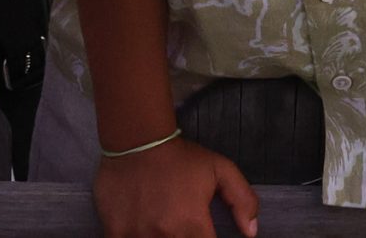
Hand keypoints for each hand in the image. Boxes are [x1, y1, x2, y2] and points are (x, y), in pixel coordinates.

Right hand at [94, 137, 259, 237]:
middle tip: (181, 228)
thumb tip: (250, 233)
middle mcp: (165, 235)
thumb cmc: (179, 156)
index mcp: (192, 226)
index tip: (200, 234)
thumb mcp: (220, 170)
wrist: (136, 138)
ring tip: (162, 227)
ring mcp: (137, 235)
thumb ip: (243, 200)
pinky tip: (142, 229)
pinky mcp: (115, 231)